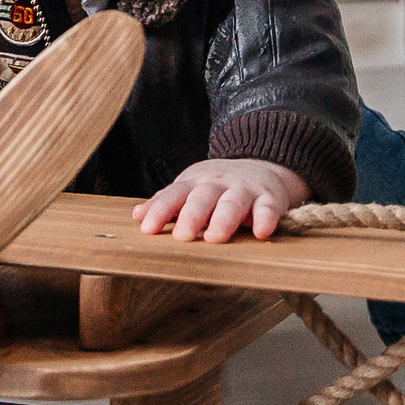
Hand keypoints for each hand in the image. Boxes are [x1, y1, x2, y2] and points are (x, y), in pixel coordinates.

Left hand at [133, 158, 308, 242]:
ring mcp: (243, 189)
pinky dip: (265, 219)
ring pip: (233, 202)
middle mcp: (217, 184)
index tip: (148, 229)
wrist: (259, 166)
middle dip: (192, 216)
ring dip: (223, 219)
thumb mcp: (189, 189)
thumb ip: (166, 203)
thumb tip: (137, 215)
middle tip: (182, 237)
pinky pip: (267, 207)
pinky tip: (261, 232)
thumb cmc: (216, 186)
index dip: (160, 210)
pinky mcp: (268, 198)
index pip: (174, 195)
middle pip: (202, 197)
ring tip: (215, 238)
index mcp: (194, 183)